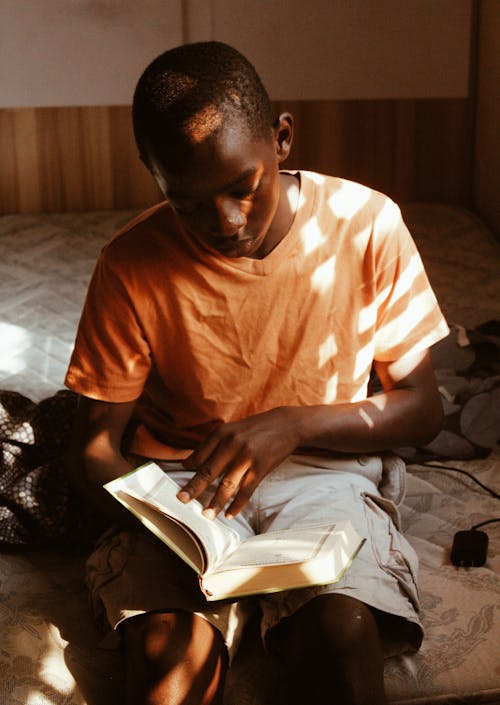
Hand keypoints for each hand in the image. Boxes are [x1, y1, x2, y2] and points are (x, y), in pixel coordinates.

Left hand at [178, 407, 303, 518]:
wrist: (286, 424)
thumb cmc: (255, 429)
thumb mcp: (232, 430)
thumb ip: (214, 445)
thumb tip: (192, 463)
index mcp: (221, 433)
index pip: (199, 455)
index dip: (187, 469)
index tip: (177, 481)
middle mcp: (231, 444)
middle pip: (208, 471)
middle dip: (193, 488)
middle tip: (181, 500)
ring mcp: (247, 457)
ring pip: (226, 485)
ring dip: (215, 503)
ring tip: (206, 515)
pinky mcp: (260, 468)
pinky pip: (246, 491)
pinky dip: (237, 505)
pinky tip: (229, 514)